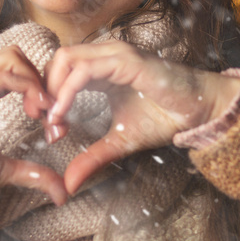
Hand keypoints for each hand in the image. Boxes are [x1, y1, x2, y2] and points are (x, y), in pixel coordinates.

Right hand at [0, 46, 66, 204]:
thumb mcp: (2, 169)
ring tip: (40, 112)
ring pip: (11, 56)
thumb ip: (32, 174)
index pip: (21, 68)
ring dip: (35, 80)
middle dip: (41, 77)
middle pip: (18, 54)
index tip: (53, 120)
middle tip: (49, 112)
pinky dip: (24, 87)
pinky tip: (32, 112)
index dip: (44, 87)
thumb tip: (61, 193)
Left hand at [43, 41, 239, 194]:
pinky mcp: (125, 61)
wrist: (199, 111)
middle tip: (40, 120)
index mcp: (103, 69)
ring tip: (51, 120)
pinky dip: (67, 91)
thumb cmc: (165, 118)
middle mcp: (106, 56)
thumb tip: (68, 185)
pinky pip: (84, 70)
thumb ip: (93, 158)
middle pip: (57, 59)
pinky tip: (62, 115)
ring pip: (66, 59)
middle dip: (42, 88)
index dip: (47, 94)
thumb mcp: (120, 142)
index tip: (46, 126)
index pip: (61, 69)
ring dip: (52, 89)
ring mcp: (115, 54)